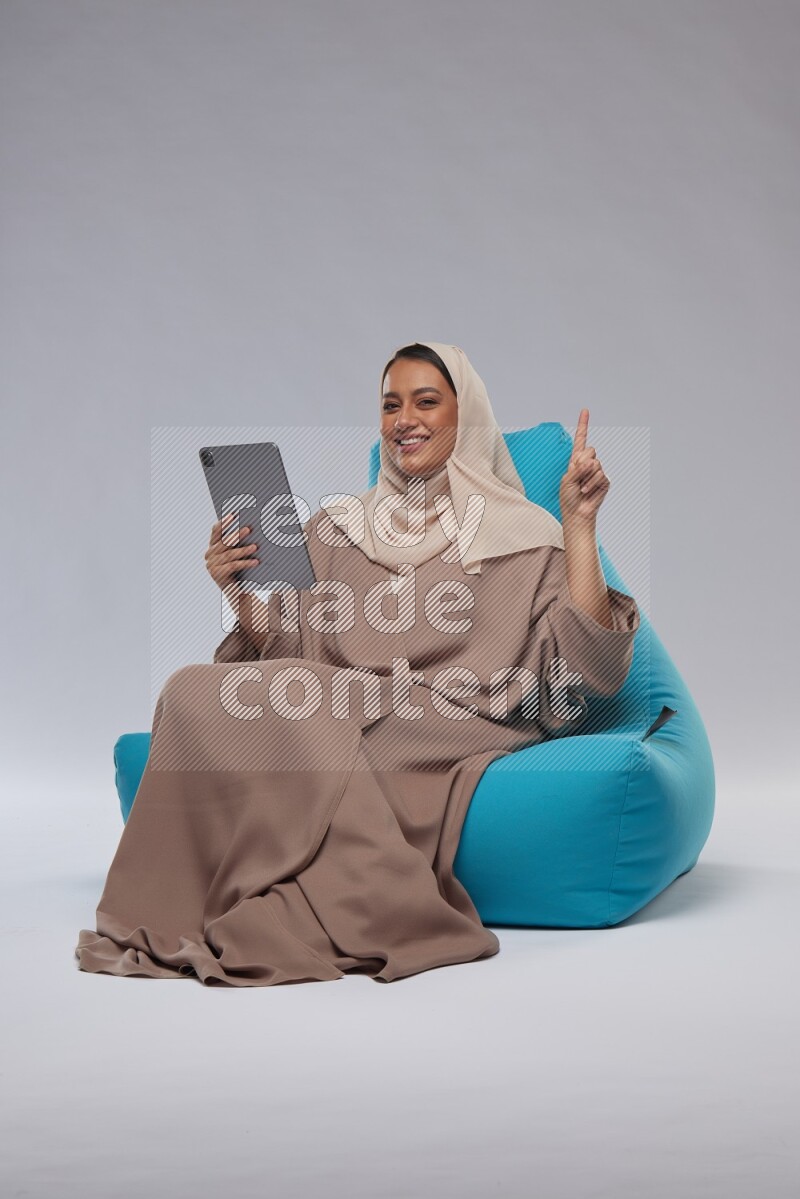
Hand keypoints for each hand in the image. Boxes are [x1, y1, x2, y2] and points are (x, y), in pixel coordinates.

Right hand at [205, 511, 259, 592]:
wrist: (237, 592)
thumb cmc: (240, 569)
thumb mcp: (238, 553)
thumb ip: (238, 542)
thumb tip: (250, 526)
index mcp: (212, 546)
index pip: (216, 531)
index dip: (224, 523)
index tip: (234, 514)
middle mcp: (209, 554)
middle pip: (223, 542)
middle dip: (236, 535)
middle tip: (248, 529)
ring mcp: (211, 565)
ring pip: (229, 554)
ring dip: (243, 550)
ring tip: (255, 547)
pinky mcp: (217, 574)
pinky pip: (233, 566)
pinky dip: (245, 563)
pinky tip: (256, 561)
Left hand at [559, 408, 609, 525]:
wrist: (577, 513)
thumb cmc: (568, 498)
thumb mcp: (566, 480)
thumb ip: (576, 468)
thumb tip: (591, 461)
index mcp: (576, 461)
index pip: (580, 440)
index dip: (583, 425)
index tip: (585, 411)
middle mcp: (588, 463)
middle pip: (590, 450)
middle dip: (582, 463)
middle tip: (577, 476)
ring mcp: (597, 471)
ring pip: (595, 463)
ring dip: (586, 476)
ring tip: (581, 488)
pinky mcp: (605, 481)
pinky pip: (600, 475)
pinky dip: (591, 483)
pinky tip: (586, 491)